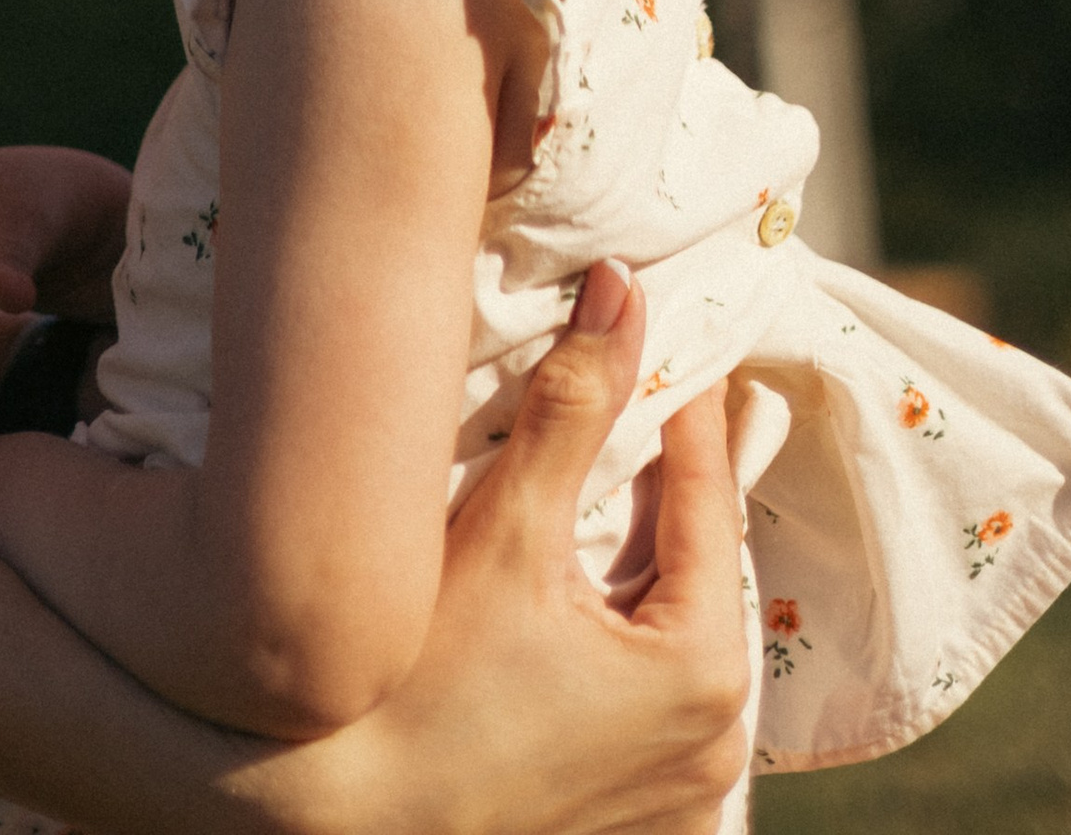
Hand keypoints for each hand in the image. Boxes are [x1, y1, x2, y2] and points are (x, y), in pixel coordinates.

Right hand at [260, 264, 750, 834]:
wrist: (353, 822)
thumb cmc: (424, 687)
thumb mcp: (506, 533)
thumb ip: (573, 406)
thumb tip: (623, 288)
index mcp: (704, 670)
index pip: (711, 502)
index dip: (684, 413)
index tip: (669, 344)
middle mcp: (717, 745)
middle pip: (700, 576)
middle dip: (667, 493)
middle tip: (637, 409)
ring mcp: (686, 796)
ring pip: (681, 642)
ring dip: (650, 574)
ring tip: (611, 498)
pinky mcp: (646, 824)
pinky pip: (659, 710)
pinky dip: (632, 650)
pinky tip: (588, 612)